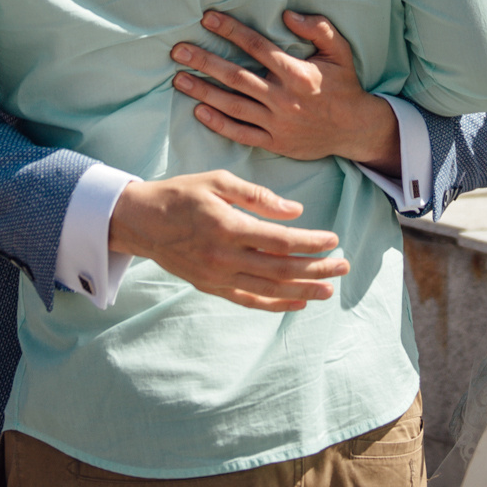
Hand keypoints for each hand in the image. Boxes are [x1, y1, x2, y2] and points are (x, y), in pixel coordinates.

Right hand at [107, 170, 347, 311]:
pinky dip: (276, 304)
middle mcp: (224, 256)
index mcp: (228, 226)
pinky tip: (298, 302)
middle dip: (317, 269)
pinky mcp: (212, 287)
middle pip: (281, 269)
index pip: (281, 241)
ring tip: (329, 289)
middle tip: (344, 266)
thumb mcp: (218, 181)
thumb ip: (258, 196)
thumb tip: (295, 211)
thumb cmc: (182, 194)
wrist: (142, 221)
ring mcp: (218, 276)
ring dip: (303, 290)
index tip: (334, 240)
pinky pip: (249, 301)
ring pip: (269, 289)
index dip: (311, 243)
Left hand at [171, 11, 397, 170]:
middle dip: (205, 61)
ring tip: (179, 79)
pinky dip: (219, 124)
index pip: (256, 47)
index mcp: (297, 73)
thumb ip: (318, 29)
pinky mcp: (275, 142)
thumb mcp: (340, 52)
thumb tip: (288, 14)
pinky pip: (241, 133)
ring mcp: (277, 122)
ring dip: (204, 91)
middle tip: (178, 50)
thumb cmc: (344, 86)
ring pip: (233, 105)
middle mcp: (283, 98)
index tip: (207, 19)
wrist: (355, 130)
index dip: (231, 31)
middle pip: (236, 76)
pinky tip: (199, 111)